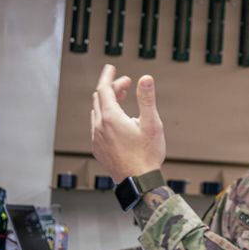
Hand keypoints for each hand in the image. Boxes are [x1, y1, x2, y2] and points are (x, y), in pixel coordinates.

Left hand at [91, 64, 166, 181]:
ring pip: (96, 112)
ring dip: (107, 102)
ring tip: (121, 100)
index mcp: (111, 118)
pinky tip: (116, 122)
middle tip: (126, 84)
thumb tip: (146, 78)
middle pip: (99, 98)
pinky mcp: (98, 149)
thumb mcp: (152, 123)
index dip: (108, 76)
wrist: (139, 182)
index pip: (104, 89)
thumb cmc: (147, 155)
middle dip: (111, 88)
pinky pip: (96, 126)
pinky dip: (104, 116)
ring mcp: (97, 139)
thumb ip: (147, 99)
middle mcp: (100, 127)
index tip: (111, 68)